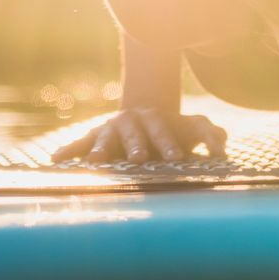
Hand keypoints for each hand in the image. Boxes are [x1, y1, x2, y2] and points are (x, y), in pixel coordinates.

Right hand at [52, 108, 227, 163]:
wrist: (143, 117)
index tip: (177, 156)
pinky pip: (79, 143)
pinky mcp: (93, 136)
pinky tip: (55, 159)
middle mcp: (131, 121)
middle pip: (134, 132)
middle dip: (137, 145)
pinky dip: (67, 150)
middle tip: (139, 158)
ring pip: (105, 137)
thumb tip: (222, 147)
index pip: (163, 130)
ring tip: (98, 162)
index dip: (170, 142)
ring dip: (101, 149)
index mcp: (155, 118)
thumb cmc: (172, 128)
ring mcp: (110, 128)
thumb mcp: (193, 127)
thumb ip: (209, 134)